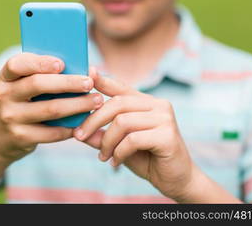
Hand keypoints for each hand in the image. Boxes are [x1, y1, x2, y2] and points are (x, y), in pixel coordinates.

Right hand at [0, 53, 103, 163]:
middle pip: (38, 84)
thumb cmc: (21, 103)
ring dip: (77, 105)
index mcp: (5, 77)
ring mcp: (10, 117)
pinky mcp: (20, 137)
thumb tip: (82, 68)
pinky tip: (84, 121)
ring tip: (96, 101)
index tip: (62, 63)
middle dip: (68, 82)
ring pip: (50, 109)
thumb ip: (43, 76)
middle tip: (89, 82)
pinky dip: (70, 126)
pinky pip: (52, 132)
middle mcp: (4, 95)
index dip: (40, 62)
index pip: (17, 64)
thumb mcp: (21, 86)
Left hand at [74, 67, 195, 200]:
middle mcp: (158, 105)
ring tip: (103, 156)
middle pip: (117, 104)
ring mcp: (165, 118)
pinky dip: (119, 152)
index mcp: (146, 103)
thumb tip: (77, 130)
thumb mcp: (118, 145)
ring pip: (122, 121)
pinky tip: (116, 162)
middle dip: (93, 121)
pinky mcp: (167, 135)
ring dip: (107, 141)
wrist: (175, 180)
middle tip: (79, 136)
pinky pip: (133, 139)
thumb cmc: (147, 159)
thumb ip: (101, 135)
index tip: (88, 72)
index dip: (103, 80)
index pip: (121, 88)